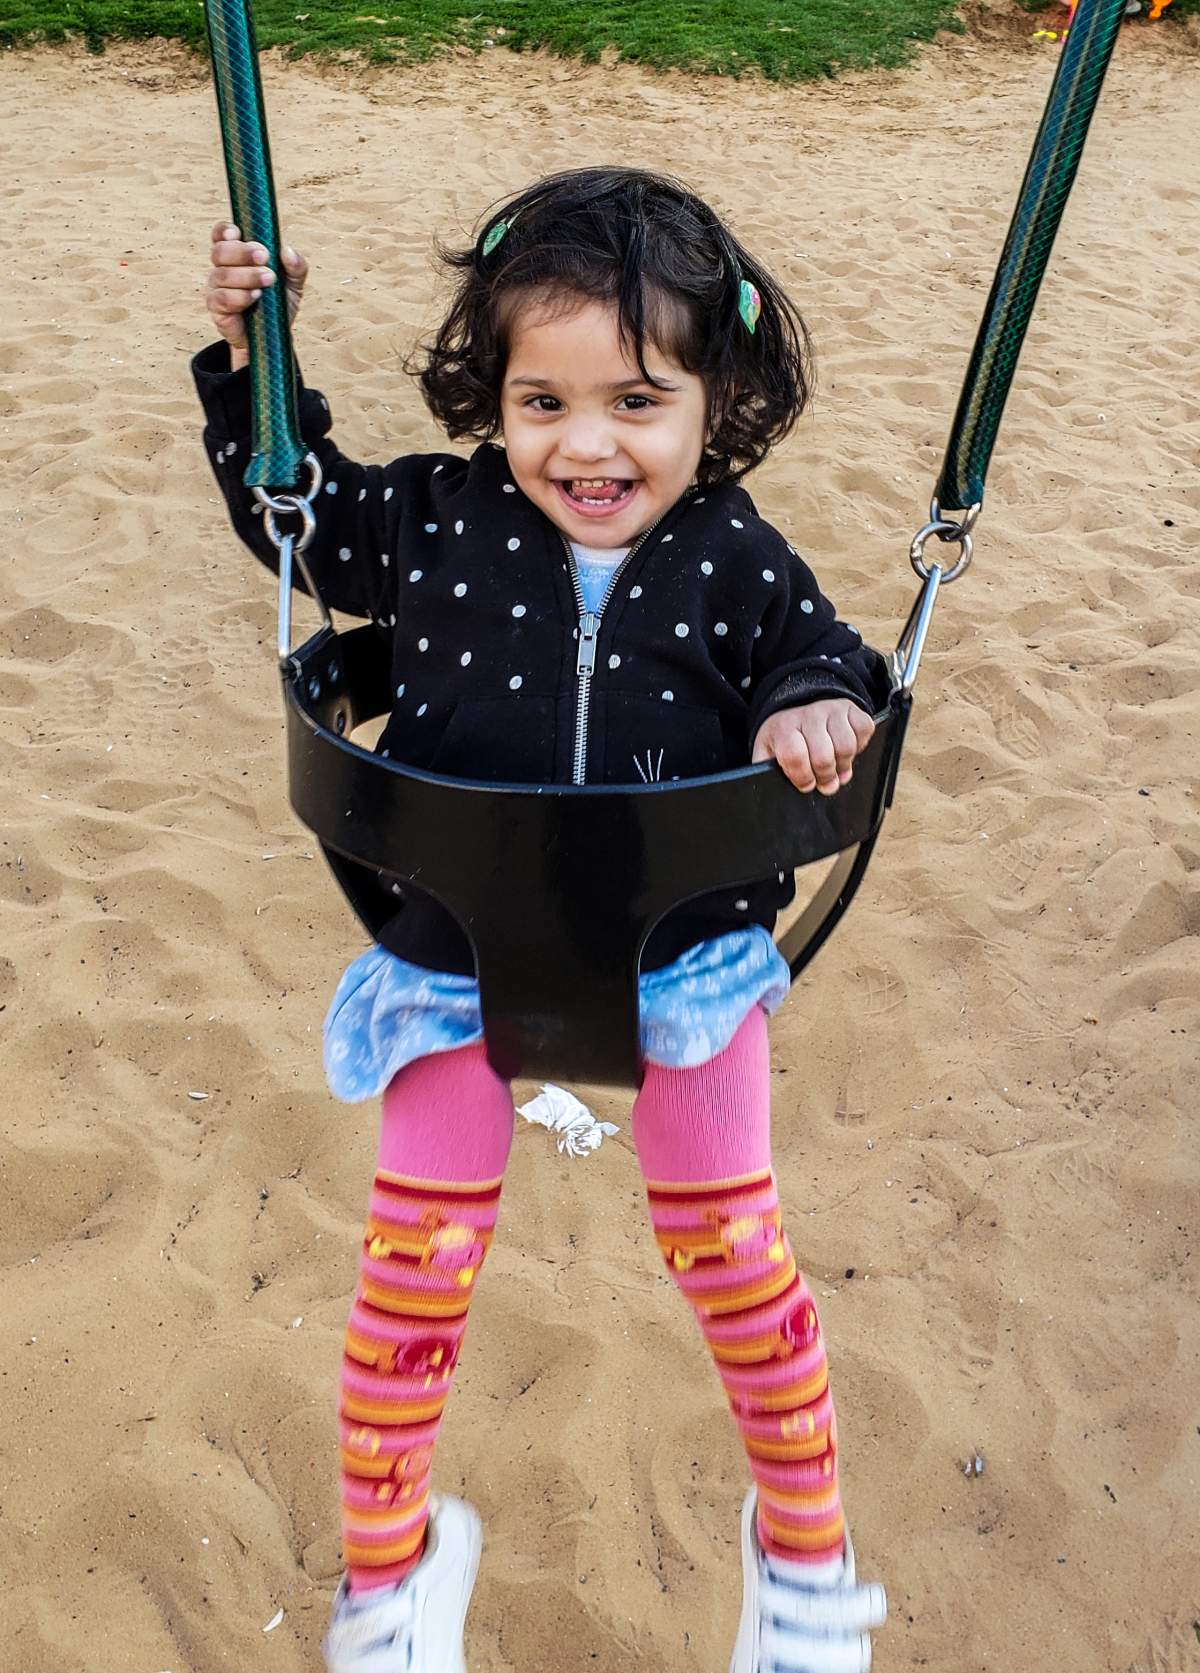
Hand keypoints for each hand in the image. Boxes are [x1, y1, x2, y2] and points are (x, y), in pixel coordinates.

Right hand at [205, 220, 307, 368]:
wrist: (273, 337)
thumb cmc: (278, 304)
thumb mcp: (293, 284)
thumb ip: (296, 267)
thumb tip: (286, 251)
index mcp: (237, 255)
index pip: (222, 235)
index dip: (225, 230)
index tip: (239, 233)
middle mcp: (222, 268)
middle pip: (220, 251)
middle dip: (242, 252)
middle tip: (264, 257)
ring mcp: (216, 288)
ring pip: (221, 274)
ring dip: (246, 275)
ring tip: (268, 280)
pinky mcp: (216, 309)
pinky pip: (221, 298)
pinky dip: (239, 296)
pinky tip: (255, 297)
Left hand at [752, 699, 874, 795]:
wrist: (798, 707)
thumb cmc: (784, 736)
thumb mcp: (767, 752)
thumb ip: (767, 769)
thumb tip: (771, 787)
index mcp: (784, 728)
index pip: (794, 756)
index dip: (802, 777)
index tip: (806, 785)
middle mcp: (809, 715)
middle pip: (824, 757)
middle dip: (825, 777)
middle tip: (823, 782)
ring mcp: (832, 709)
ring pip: (846, 747)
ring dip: (843, 765)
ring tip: (835, 767)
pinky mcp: (852, 708)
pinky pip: (864, 730)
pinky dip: (860, 746)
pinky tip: (846, 749)